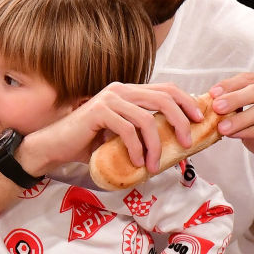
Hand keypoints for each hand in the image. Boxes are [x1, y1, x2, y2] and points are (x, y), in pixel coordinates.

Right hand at [16, 82, 201, 174]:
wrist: (54, 147)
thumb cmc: (87, 144)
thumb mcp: (121, 135)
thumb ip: (141, 131)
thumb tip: (174, 144)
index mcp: (129, 91)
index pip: (166, 89)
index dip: (187, 102)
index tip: (199, 120)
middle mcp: (121, 90)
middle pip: (164, 98)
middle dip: (180, 121)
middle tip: (187, 143)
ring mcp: (110, 98)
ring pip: (147, 118)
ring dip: (156, 145)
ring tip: (154, 165)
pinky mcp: (99, 111)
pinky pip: (128, 129)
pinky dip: (136, 149)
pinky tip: (136, 163)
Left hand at [209, 71, 253, 175]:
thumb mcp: (251, 117)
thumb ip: (238, 108)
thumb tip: (213, 103)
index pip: (251, 77)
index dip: (230, 84)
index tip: (212, 93)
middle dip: (233, 98)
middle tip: (216, 107)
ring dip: (240, 118)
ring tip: (222, 127)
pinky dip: (249, 130)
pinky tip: (235, 135)